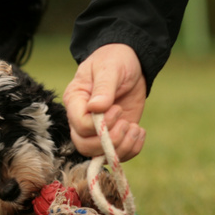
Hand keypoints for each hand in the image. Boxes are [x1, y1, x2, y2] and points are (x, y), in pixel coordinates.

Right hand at [62, 43, 147, 160]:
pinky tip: (139, 131)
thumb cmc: (115, 60)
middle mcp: (81, 118)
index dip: (100, 124)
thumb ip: (103, 88)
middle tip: (125, 123)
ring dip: (122, 147)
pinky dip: (132, 149)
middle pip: (84, 145)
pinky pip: (117, 154)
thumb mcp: (109, 69)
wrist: (131, 63)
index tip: (116, 108)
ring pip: (98, 154)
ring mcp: (97, 129)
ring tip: (135, 128)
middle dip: (109, 141)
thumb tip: (96, 108)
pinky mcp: (114, 134)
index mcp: (75, 101)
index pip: (79, 125)